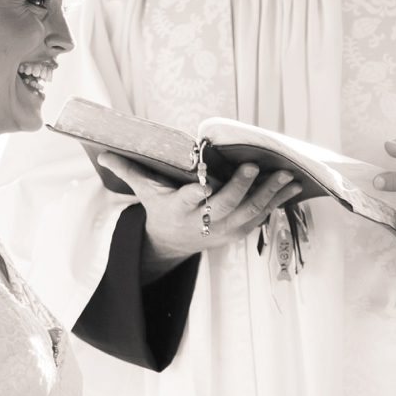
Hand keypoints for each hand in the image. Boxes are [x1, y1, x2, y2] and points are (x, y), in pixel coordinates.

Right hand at [98, 154, 301, 278]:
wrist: (173, 243)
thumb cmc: (161, 207)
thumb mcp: (145, 191)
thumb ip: (129, 170)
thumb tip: (103, 152)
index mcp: (179, 209)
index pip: (187, 202)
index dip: (195, 196)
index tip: (202, 186)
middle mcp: (202, 222)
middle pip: (224, 207)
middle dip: (241, 189)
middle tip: (254, 167)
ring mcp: (223, 230)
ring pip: (249, 213)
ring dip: (270, 195)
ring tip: (288, 176)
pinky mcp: (238, 232)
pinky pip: (261, 217)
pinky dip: (278, 202)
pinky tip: (293, 187)